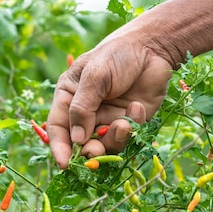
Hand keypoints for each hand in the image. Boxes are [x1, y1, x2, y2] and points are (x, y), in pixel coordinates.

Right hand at [47, 34, 172, 168]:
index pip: (58, 128)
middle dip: (89, 150)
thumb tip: (77, 139)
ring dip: (113, 139)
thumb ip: (82, 107)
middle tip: (96, 152)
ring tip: (123, 124)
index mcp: (68, 98)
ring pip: (104, 144)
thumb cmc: (117, 55)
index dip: (60, 148)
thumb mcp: (94, 76)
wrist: (154, 47)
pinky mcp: (129, 122)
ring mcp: (107, 118)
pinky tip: (137, 107)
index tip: (64, 164)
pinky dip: (132, 127)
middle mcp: (85, 113)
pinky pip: (127, 137)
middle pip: (80, 143)